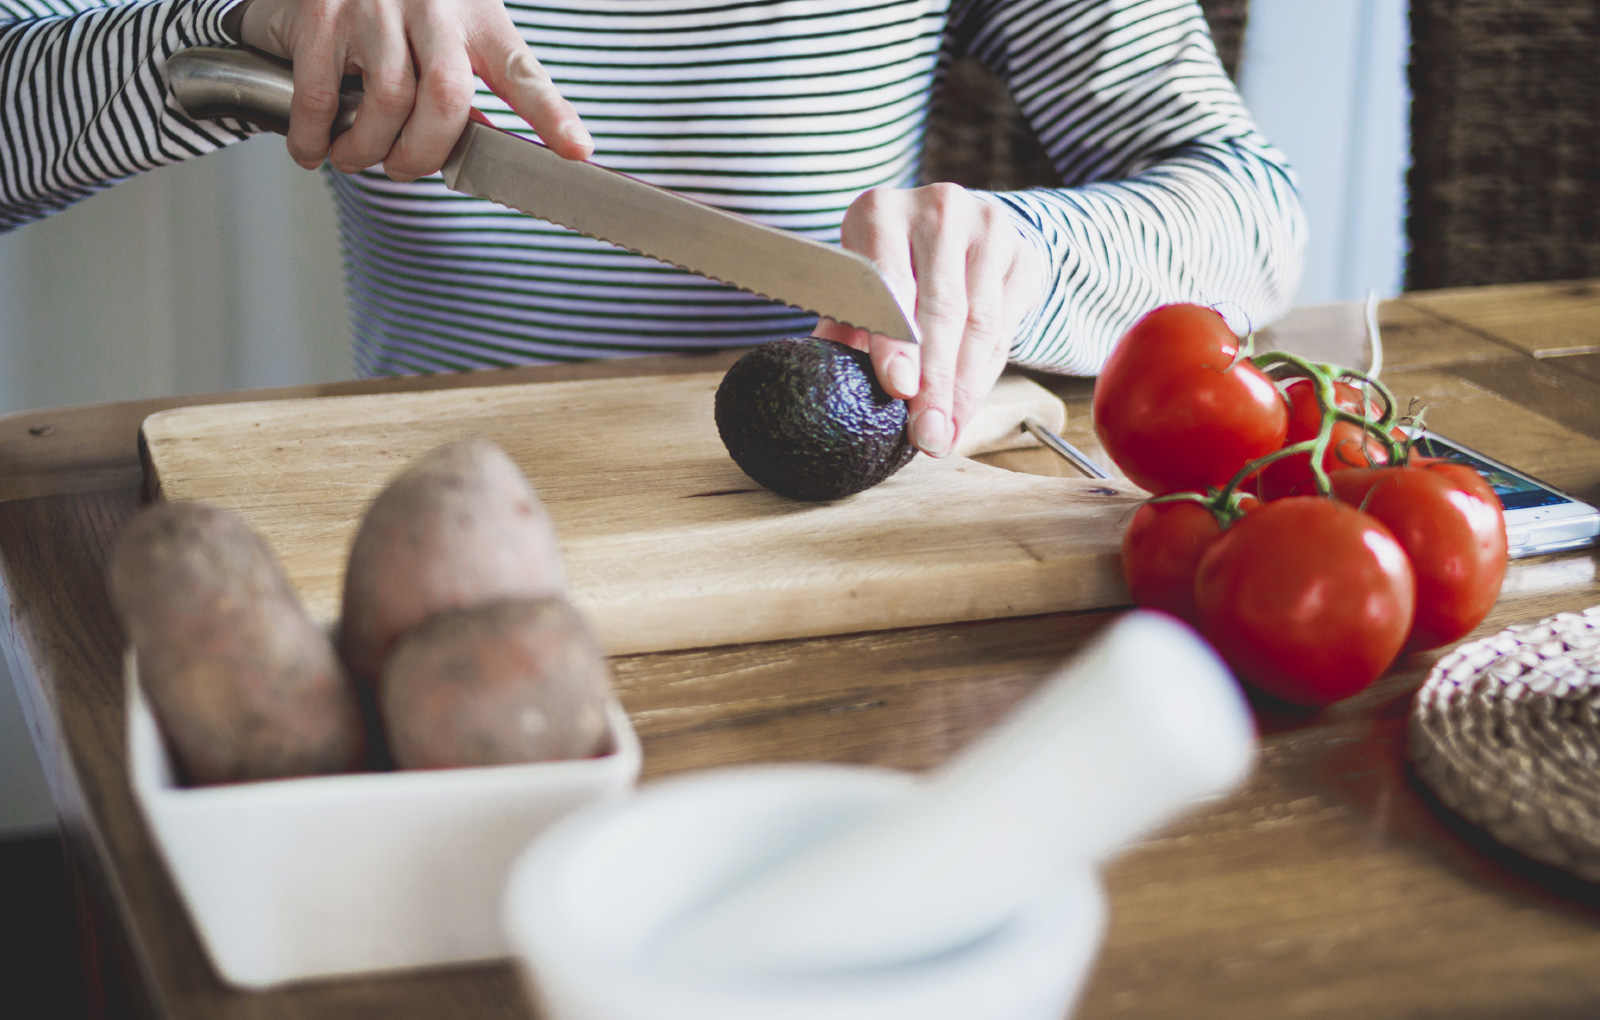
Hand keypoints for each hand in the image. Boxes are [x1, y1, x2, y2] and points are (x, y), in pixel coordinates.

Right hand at [233, 0, 591, 179]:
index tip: (577, 150)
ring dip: (369, 149)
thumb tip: (483, 144)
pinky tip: (316, 149)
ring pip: (388, 101)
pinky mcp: (322, 14)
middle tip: (405, 169)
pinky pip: (322, 95)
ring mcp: (374, 6)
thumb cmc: (399, 6)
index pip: (521, 70)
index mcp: (477, 14)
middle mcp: (432, 5)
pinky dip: (316, 137)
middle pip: (447, 98)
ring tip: (358, 157)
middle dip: (425, 152)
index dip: (550, 113)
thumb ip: (469, 81)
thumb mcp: (452, 30)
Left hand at [814, 184, 1046, 456]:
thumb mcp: (860, 285)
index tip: (899, 389)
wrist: (959, 232)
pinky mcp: (1022, 254)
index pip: (889, 281)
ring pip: (980, 323)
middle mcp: (938, 210)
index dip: (896, 340)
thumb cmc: (894, 266)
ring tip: (945, 434)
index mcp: (881, 212)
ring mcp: (988, 228)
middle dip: (935, 381)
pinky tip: (965, 410)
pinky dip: (984, 378)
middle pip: (942, 307)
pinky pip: (1005, 329)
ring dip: (963, 389)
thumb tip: (829, 381)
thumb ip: (845, 327)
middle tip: (926, 433)